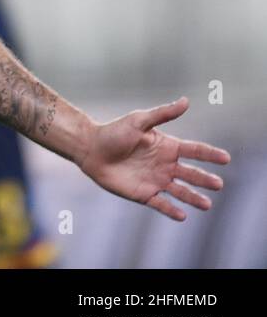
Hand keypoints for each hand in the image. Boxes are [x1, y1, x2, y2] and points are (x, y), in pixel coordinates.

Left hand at [78, 96, 229, 220]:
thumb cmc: (113, 132)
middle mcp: (165, 165)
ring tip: (207, 204)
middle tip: (218, 184)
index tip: (226, 158)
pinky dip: (171, 210)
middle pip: (191, 174)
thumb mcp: (139, 121)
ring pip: (180, 191)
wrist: (90, 149)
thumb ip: (162, 114)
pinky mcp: (144, 194)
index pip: (194, 151)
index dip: (210, 154)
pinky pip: (161, 204)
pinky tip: (182, 215)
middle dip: (205, 179)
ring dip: (193, 198)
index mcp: (168, 147)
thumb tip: (186, 101)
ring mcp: (156, 180)